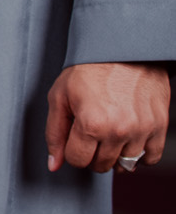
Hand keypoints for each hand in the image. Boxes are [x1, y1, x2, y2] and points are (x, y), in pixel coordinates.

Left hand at [45, 62, 168, 174]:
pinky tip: (129, 140)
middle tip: (91, 134)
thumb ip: (54, 133)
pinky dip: (140, 155)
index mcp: (92, 124)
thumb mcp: (60, 96)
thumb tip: (54, 164)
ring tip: (109, 133)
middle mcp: (119, 130)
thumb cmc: (89, 69)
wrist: (123, 48)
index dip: (72, 150)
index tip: (75, 136)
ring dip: (114, 154)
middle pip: (101, 165)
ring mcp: (142, 129)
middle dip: (92, 154)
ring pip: (125, 165)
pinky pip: (151, 158)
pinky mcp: (159, 125)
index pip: (78, 160)